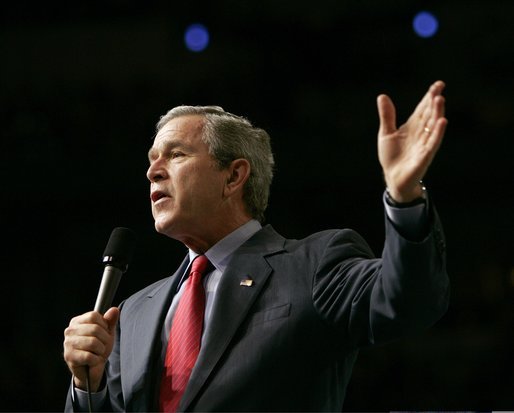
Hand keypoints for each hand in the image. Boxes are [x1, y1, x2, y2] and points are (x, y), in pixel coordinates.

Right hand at [63, 307, 118, 391]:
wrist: (92, 369)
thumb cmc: (98, 347)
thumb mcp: (107, 332)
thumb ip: (111, 320)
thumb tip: (115, 309)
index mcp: (77, 321)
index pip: (94, 316)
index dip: (104, 325)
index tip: (103, 333)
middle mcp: (70, 330)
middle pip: (95, 329)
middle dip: (104, 339)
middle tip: (102, 346)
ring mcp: (68, 343)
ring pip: (93, 342)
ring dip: (100, 350)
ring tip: (97, 353)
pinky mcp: (69, 357)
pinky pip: (89, 356)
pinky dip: (96, 360)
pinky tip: (93, 361)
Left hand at [377, 80, 447, 202]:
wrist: (393, 178)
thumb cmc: (392, 157)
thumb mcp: (386, 133)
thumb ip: (387, 116)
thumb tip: (382, 96)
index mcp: (412, 127)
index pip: (423, 109)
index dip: (429, 97)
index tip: (438, 84)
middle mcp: (421, 133)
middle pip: (429, 115)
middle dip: (434, 102)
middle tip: (439, 88)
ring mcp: (424, 144)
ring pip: (433, 126)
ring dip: (437, 113)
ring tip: (440, 99)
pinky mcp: (425, 155)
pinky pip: (433, 142)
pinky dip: (438, 132)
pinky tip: (443, 121)